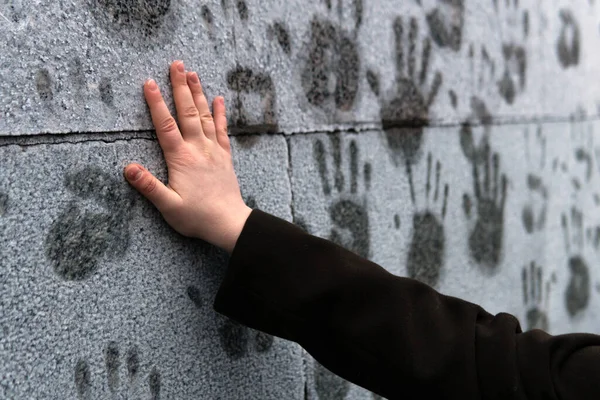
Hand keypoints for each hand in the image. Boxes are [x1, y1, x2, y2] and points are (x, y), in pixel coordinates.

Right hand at [124, 60, 251, 252]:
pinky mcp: (225, 156)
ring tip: (193, 73)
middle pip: (187, 112)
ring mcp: (214, 151)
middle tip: (176, 64)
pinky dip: (219, 113)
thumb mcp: (168, 206)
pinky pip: (222, 130)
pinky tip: (219, 99)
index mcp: (181, 159)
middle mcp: (198, 149)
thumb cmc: (197, 217)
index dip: (156, 103)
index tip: (149, 82)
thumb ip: (149, 187)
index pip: (165, 125)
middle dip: (180, 87)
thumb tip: (127, 168)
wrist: (229, 223)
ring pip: (204, 116)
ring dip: (198, 93)